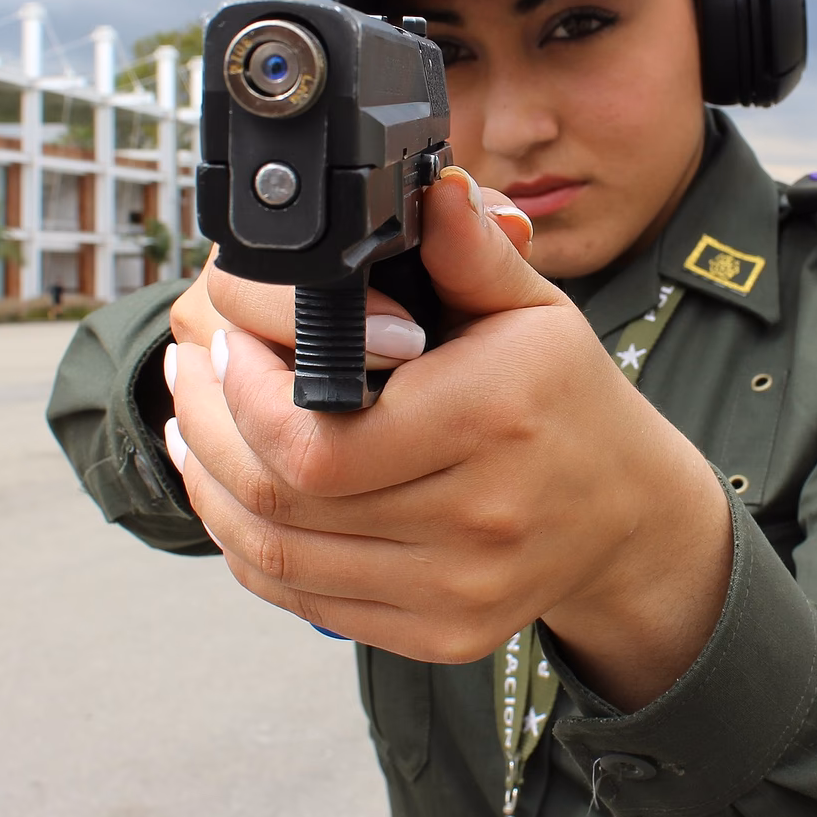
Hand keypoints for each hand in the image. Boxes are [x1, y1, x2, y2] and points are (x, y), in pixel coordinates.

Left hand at [167, 168, 732, 708]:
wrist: (628, 512)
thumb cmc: (567, 397)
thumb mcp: (534, 311)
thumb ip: (471, 251)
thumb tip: (436, 185)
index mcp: (491, 418)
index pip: (313, 438)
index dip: (241, 396)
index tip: (223, 345)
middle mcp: (478, 516)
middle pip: (282, 499)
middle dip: (210, 433)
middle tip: (187, 380)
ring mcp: (459, 587)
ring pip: (280, 558)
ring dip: (213, 492)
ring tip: (193, 432)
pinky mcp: (443, 631)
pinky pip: (309, 600)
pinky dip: (252, 550)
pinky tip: (233, 497)